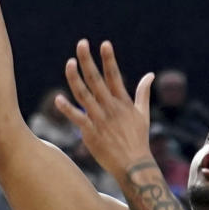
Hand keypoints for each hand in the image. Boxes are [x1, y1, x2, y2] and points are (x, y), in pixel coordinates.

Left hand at [55, 39, 153, 181]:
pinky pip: (77, 119)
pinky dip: (67, 109)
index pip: (114, 76)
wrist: (134, 166)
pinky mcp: (91, 133)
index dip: (109, 59)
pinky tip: (58, 98)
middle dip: (89, 61)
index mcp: (122, 102)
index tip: (104, 44)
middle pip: (97, 80)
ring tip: (69, 63)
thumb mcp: (143, 114)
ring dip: (75, 78)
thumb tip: (150, 75)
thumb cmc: (138, 140)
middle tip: (81, 43)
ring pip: (85, 95)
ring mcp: (100, 119)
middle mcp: (110, 108)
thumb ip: (143, 93)